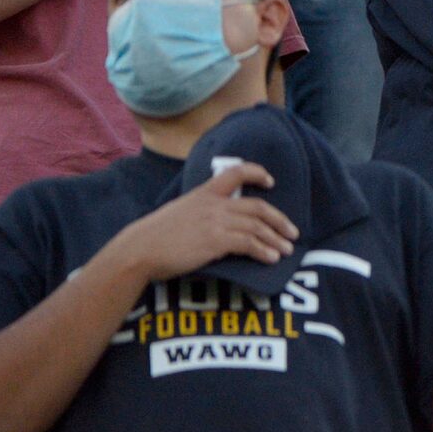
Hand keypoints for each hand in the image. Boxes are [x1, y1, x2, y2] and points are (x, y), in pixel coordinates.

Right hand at [102, 162, 297, 284]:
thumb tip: (214, 223)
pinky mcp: (216, 241)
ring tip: (287, 250)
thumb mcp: (179, 212)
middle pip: (257, 207)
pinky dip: (264, 251)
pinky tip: (271, 258)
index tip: (270, 181)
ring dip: (276, 240)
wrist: (139, 250)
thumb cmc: (155, 236)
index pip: (235, 173)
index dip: (256, 173)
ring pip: (257, 226)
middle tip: (292, 233)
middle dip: (279, 220)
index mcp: (203, 193)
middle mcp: (213, 204)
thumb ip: (199, 211)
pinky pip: (249, 243)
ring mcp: (215, 222)